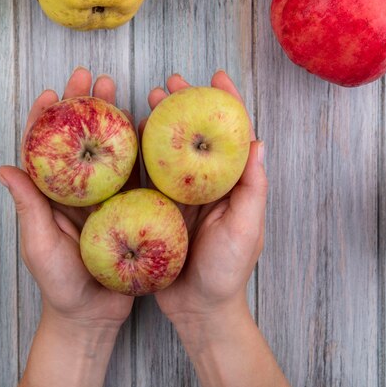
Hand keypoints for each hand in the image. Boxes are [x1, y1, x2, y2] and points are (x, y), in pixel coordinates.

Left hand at [0, 67, 135, 329]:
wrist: (92, 315)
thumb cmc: (59, 284)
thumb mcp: (39, 244)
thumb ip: (27, 206)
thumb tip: (2, 168)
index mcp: (50, 196)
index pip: (45, 150)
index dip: (46, 119)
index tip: (51, 93)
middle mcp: (77, 191)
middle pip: (80, 140)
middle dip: (84, 106)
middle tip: (91, 77)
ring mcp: (104, 199)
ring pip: (108, 151)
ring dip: (112, 119)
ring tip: (118, 90)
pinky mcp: (128, 209)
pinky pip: (135, 176)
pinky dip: (139, 151)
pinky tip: (146, 127)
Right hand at [146, 70, 266, 322]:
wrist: (199, 309)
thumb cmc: (228, 272)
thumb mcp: (246, 230)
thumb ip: (252, 189)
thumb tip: (257, 143)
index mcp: (230, 186)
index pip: (231, 137)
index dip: (226, 104)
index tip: (217, 77)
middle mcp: (205, 185)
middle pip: (195, 135)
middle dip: (184, 106)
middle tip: (170, 83)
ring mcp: (180, 197)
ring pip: (168, 151)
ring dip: (159, 123)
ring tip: (146, 99)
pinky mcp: (157, 210)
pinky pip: (146, 178)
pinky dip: (138, 155)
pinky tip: (128, 138)